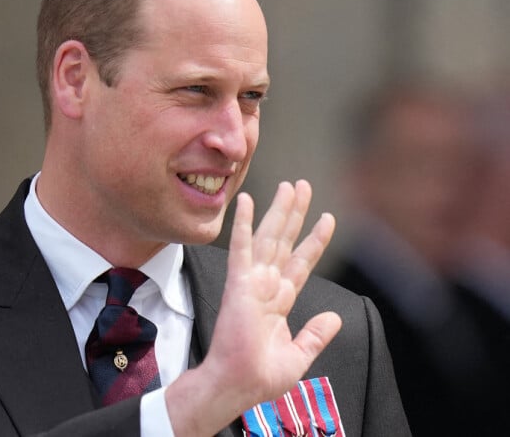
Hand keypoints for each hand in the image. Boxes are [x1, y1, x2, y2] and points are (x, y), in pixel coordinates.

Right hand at [167, 180, 340, 435]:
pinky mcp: (239, 283)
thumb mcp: (299, 355)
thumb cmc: (260, 375)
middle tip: (302, 186)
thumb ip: (316, 334)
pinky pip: (242, 247)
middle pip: (286, 240)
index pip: (302, 261)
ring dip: (280, 211)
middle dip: (295, 213)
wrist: (237, 386)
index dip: (315, 239)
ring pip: (270, 237)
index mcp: (281, 299)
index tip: (327, 218)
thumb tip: (334, 318)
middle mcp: (268, 284)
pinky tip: (248, 202)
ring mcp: (253, 281)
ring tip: (289, 187)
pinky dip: (244, 224)